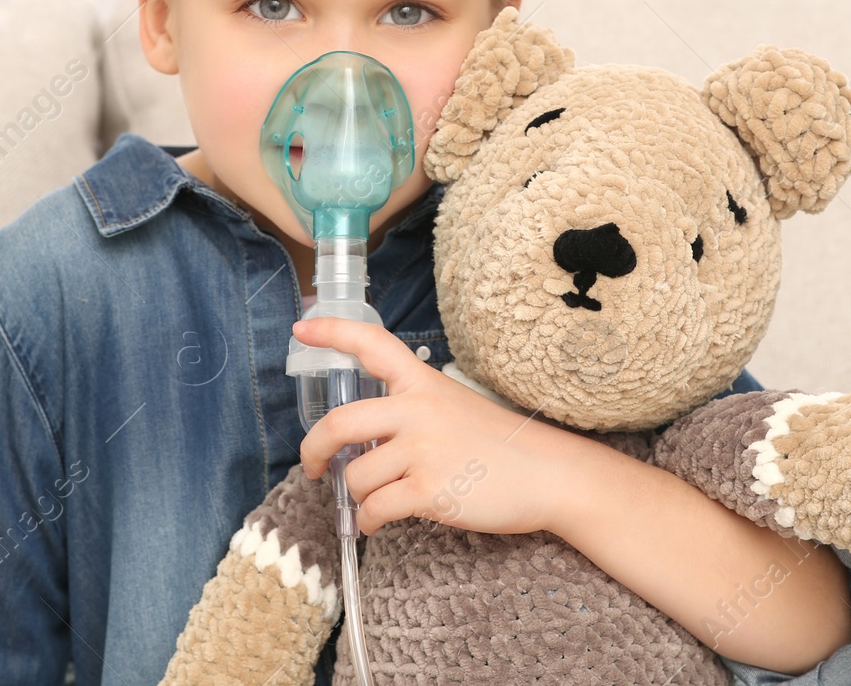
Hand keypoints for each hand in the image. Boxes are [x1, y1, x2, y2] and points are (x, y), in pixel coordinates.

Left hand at [293, 316, 582, 536]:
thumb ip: (414, 411)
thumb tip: (367, 439)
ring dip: (357, 496)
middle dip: (313, 449)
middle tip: (313, 465)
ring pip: (357, 476)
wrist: (549, 475)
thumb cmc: (503, 445)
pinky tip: (377, 522)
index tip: (301, 329)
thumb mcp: (456, 407)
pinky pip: (375, 509)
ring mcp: (422, 451)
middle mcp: (418, 411)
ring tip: (375, 502)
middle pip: (340, 422)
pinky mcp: (429, 491)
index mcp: (423, 383)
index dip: (332, 332)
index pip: (371, 344)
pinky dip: (369, 521)